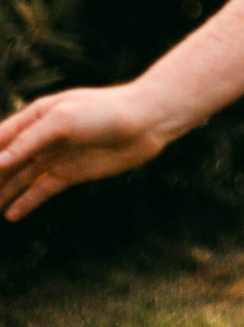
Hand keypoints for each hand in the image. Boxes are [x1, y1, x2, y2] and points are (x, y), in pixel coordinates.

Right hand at [0, 84, 166, 220]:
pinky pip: (42, 190)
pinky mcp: (71, 172)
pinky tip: (11, 215)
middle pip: (8, 161)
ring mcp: (57, 154)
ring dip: (3, 193)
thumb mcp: (64, 120)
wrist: (146, 121)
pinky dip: (26, 202)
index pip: (1, 139)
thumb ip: (29, 141)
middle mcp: (44, 135)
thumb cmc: (105, 111)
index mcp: (37, 115)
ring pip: (21, 178)